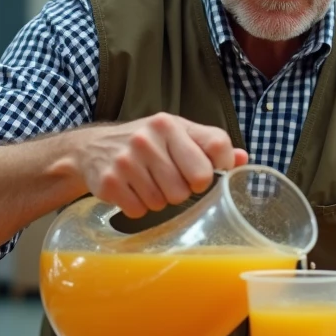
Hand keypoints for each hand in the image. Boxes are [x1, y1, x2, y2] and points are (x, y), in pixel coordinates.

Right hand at [59, 114, 248, 218]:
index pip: (215, 149)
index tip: (203, 174)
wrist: (92, 148)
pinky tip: (131, 191)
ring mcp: (126, 161)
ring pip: (164, 202)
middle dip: (182, 190)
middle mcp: (147, 138)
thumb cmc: (146, 142)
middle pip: (190, 187)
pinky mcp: (109, 183)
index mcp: (170, 124)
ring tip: (147, 184)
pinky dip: (138, 208)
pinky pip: (139, 211)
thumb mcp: (177, 134)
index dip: (216, 169)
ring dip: (159, 200)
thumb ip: (209, 145)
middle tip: (168, 180)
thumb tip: (243, 159)